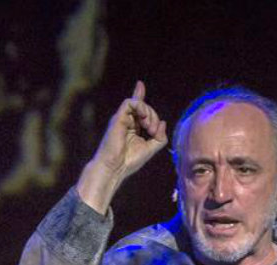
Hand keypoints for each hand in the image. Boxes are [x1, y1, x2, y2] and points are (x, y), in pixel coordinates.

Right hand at [76, 80, 167, 211]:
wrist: (114, 168)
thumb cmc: (128, 161)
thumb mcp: (150, 148)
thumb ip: (159, 137)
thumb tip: (162, 122)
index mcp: (132, 128)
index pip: (136, 108)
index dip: (139, 95)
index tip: (140, 84)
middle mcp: (126, 121)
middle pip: (144, 108)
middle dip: (154, 117)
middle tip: (154, 132)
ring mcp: (121, 119)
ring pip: (138, 103)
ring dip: (149, 113)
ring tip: (149, 128)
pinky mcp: (118, 118)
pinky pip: (130, 103)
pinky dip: (141, 107)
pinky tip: (145, 120)